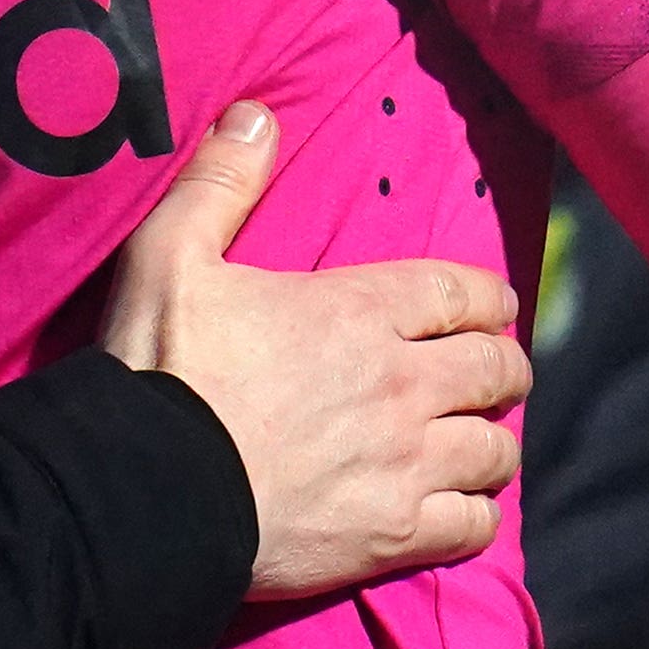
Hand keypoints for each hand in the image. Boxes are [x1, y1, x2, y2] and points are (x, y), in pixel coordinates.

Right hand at [94, 100, 525, 598]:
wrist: (145, 493)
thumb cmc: (158, 374)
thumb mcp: (168, 257)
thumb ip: (219, 184)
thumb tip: (256, 113)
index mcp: (358, 311)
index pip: (460, 292)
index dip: (485, 298)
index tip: (491, 307)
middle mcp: (400, 385)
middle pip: (496, 370)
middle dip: (504, 368)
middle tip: (494, 375)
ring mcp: (404, 463)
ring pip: (496, 450)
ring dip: (494, 443)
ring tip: (479, 444)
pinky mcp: (393, 534)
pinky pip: (473, 526)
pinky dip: (475, 516)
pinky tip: (459, 512)